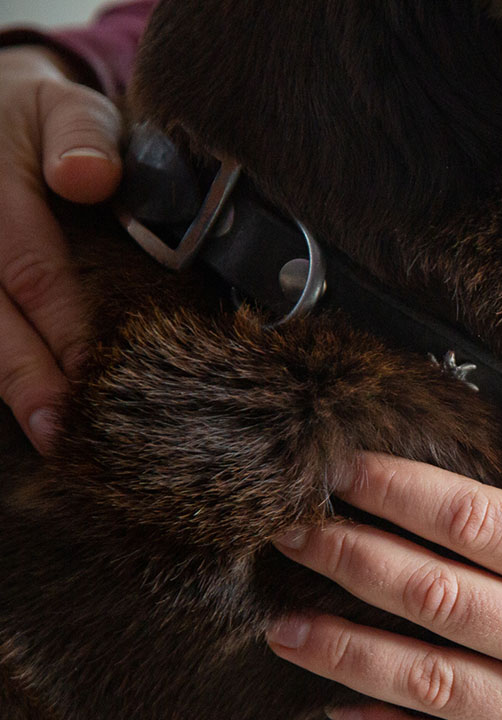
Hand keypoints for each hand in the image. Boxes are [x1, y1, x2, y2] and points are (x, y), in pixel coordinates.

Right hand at [0, 45, 122, 448]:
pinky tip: (29, 409)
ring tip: (47, 434)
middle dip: (26, 377)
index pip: (31, 267)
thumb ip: (84, 135)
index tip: (97, 373)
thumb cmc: (44, 123)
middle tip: (60, 434)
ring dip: (8, 382)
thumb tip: (88, 177)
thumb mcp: (69, 107)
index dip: (64, 325)